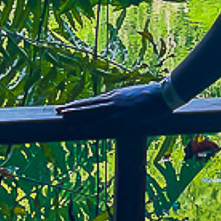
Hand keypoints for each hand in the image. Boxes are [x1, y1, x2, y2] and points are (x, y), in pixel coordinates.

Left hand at [57, 82, 174, 128]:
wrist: (163, 95)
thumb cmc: (154, 96)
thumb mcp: (137, 96)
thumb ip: (128, 101)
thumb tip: (126, 106)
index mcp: (115, 95)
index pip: (93, 101)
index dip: (80, 104)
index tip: (69, 106)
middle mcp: (111, 99)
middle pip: (87, 105)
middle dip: (72, 108)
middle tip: (57, 110)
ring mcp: (114, 106)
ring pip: (89, 110)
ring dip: (74, 113)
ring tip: (61, 114)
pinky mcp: (119, 114)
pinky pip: (99, 120)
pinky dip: (87, 123)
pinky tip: (78, 125)